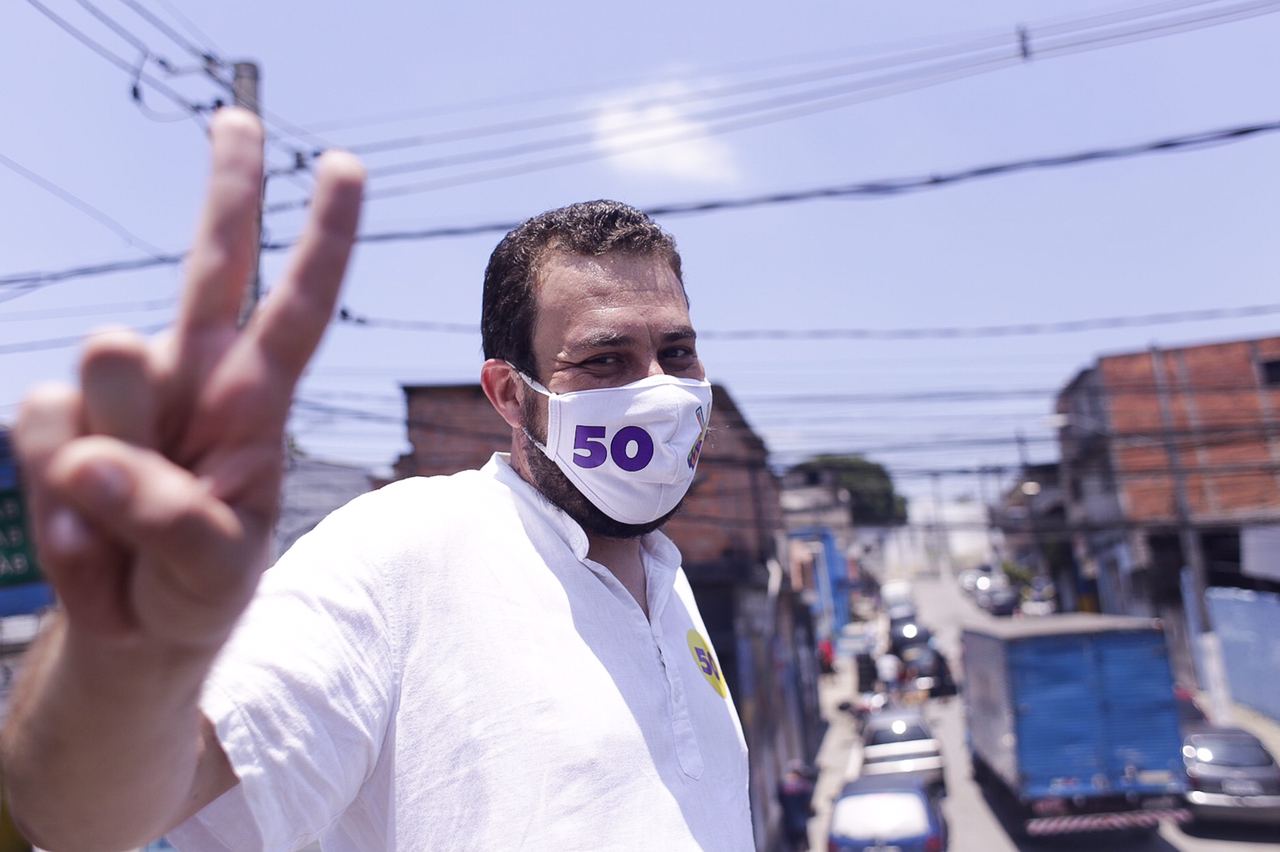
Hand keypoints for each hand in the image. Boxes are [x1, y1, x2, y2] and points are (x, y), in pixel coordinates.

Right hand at [14, 109, 363, 653]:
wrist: (136, 629)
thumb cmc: (201, 588)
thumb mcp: (213, 571)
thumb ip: (169, 518)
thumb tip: (93, 459)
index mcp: (255, 401)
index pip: (296, 310)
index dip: (322, 242)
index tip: (343, 168)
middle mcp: (191, 376)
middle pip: (209, 265)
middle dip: (230, 189)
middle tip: (243, 118)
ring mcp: (119, 395)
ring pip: (101, 372)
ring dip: (106, 463)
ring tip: (126, 534)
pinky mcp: (55, 422)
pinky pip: (37, 433)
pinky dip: (56, 500)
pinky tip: (88, 538)